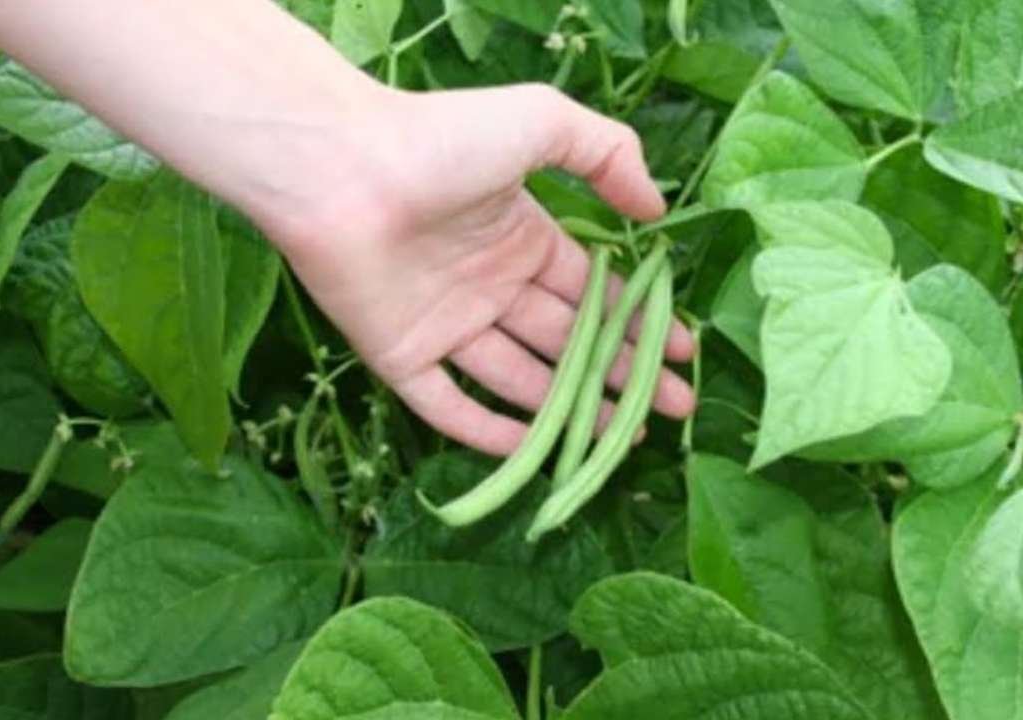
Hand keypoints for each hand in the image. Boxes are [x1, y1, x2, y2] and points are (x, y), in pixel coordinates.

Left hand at [264, 84, 696, 454]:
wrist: (340, 168)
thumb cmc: (441, 140)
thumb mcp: (543, 123)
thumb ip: (608, 154)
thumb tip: (657, 210)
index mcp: (520, 237)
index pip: (591, 292)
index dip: (637, 322)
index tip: (682, 354)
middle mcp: (487, 285)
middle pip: (565, 342)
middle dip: (621, 374)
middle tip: (673, 410)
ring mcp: (444, 324)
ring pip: (519, 380)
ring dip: (570, 410)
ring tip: (623, 439)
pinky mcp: (400, 357)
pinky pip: (449, 406)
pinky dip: (488, 433)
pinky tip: (537, 452)